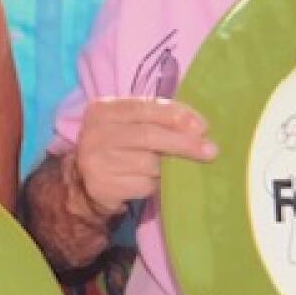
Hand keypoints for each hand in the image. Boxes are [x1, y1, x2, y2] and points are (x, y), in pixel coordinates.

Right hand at [76, 97, 215, 219]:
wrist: (85, 179)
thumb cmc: (118, 143)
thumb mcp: (130, 122)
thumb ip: (157, 117)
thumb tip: (199, 127)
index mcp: (103, 109)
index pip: (144, 107)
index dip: (175, 116)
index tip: (203, 126)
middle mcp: (96, 134)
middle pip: (148, 136)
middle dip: (183, 143)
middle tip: (210, 151)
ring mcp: (97, 162)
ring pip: (149, 164)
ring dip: (171, 166)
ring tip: (179, 166)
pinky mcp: (104, 187)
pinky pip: (144, 185)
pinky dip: (158, 184)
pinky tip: (159, 181)